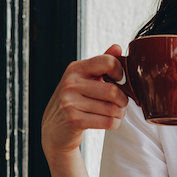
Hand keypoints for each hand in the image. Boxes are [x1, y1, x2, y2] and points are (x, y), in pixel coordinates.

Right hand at [41, 45, 130, 162]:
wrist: (53, 129)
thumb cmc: (73, 102)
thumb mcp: (83, 79)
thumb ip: (101, 64)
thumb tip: (117, 47)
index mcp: (75, 69)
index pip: (107, 62)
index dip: (121, 72)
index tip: (121, 81)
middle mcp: (71, 83)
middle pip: (112, 90)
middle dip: (123, 100)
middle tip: (122, 103)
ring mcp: (70, 102)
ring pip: (111, 108)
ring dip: (119, 113)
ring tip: (116, 114)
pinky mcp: (74, 120)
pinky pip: (107, 121)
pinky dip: (114, 123)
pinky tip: (110, 122)